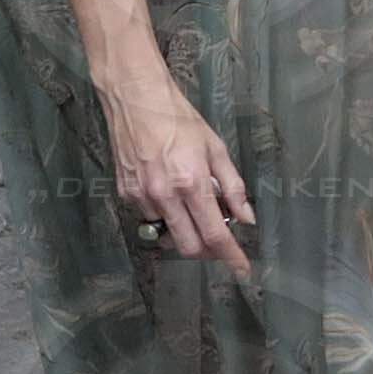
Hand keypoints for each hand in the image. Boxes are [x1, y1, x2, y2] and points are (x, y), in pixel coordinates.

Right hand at [97, 66, 254, 274]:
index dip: (230, 256)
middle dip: (208, 250)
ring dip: (186, 230)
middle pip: (189, 247)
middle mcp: (164, 197)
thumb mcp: (216, 149)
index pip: (214, 234)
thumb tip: (246, 218)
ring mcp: (141, 199)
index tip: (243, 270)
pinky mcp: (126, 197)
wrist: (138, 103)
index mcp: (191, 184)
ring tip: (193, 203)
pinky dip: (167, 215)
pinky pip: (151, 219)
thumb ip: (233, 187)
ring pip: (168, 234)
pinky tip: (171, 192)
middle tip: (222, 238)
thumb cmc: (182, 122)